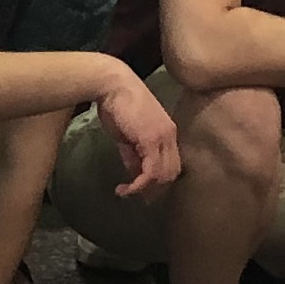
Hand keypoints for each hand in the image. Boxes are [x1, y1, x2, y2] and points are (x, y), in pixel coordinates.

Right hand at [96, 68, 181, 194]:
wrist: (112, 84)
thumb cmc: (117, 104)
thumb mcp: (126, 134)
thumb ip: (133, 153)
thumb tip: (135, 172)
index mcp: (167, 132)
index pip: (172, 164)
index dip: (160, 181)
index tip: (144, 191)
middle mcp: (170, 136)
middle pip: (172, 172)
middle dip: (155, 189)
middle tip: (138, 198)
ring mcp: (163, 137)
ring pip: (163, 175)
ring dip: (145, 190)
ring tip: (127, 193)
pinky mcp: (151, 140)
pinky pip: (150, 171)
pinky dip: (138, 185)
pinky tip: (125, 189)